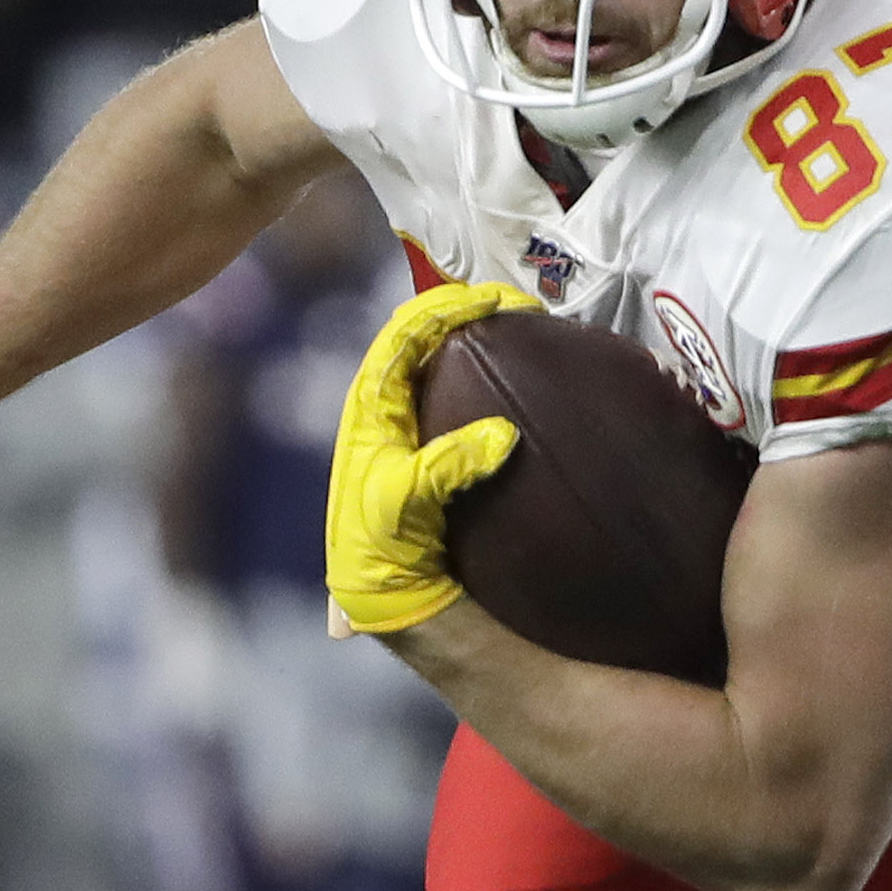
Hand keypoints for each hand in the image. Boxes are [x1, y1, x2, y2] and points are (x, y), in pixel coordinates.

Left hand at [327, 282, 535, 636]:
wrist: (386, 590)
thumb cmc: (381, 544)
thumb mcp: (402, 504)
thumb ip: (447, 466)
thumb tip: (502, 433)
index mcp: (371, 406)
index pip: (403, 335)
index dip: (445, 309)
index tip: (494, 301)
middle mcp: (389, 405)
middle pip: (424, 337)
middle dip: (466, 313)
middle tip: (517, 307)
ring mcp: (414, 422)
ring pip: (443, 360)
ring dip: (479, 338)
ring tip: (520, 328)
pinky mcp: (437, 445)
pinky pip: (461, 390)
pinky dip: (489, 372)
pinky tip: (518, 374)